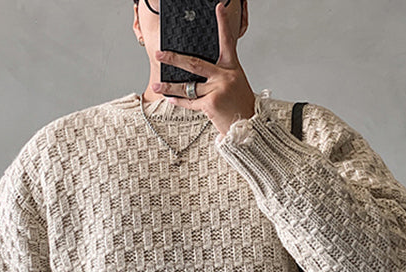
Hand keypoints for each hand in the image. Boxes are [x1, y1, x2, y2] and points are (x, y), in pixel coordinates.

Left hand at [152, 2, 254, 139]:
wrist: (248, 126)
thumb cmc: (239, 105)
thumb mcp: (234, 84)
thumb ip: (218, 75)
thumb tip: (192, 73)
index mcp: (232, 68)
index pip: (227, 42)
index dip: (222, 24)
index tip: (218, 8)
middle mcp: (225, 76)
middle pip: (195, 63)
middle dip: (174, 59)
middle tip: (159, 54)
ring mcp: (218, 89)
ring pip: (188, 86)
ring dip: (170, 87)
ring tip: (157, 85)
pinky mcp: (211, 104)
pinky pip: (190, 102)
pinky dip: (179, 101)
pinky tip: (170, 98)